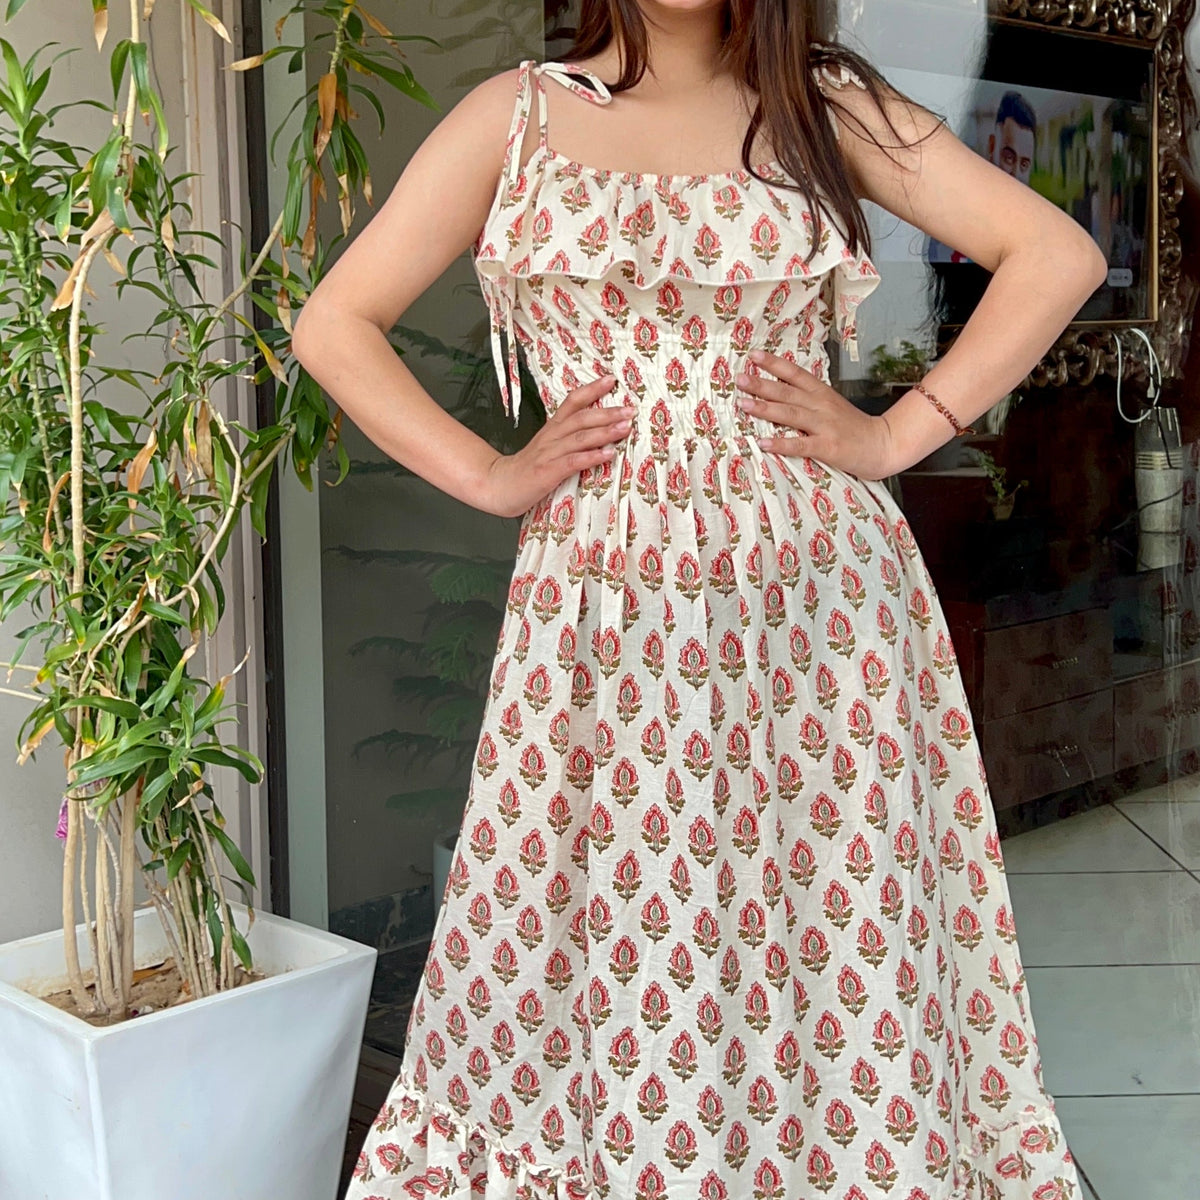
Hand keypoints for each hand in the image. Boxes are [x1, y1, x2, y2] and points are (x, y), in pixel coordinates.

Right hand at [480, 375, 632, 517]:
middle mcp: (552, 436)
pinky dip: (591, 457)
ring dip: (605, 431)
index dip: (592, 389)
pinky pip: (573, 462)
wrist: (499, 485)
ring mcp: (549, 453)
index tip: (612, 380)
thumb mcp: (548, 447)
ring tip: (626, 427)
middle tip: (630, 409)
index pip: (572, 402)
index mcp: (553, 428)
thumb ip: (569, 438)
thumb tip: (599, 432)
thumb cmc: (528, 469)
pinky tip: (608, 454)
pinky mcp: (547, 472)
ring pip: (580, 437)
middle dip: (608, 412)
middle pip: (582, 418)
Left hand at [735, 350, 896, 480]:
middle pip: (787, 392)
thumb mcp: (831, 404)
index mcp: (821, 392)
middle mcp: (820, 405)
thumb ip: (808, 398)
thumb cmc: (852, 426)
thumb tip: (778, 392)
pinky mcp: (827, 447)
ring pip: (790, 414)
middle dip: (761, 384)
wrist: (882, 444)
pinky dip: (780, 443)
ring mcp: (824, 425)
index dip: (774, 364)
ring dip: (765, 409)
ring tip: (743, 404)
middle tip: (739, 378)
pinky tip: (763, 442)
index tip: (753, 356)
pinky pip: (800, 444)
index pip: (795, 373)